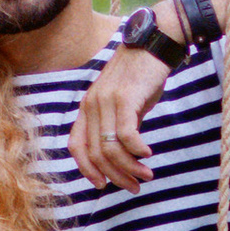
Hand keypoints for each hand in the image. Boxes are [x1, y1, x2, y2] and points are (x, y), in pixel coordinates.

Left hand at [75, 40, 169, 190]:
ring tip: (146, 175)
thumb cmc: (140, 76)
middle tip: (134, 186)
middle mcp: (91, 105)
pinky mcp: (125, 98)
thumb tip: (124, 157)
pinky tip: (147, 154)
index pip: (76, 146)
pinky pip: (126, 134)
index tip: (103, 185)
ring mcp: (106, 101)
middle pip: (95, 153)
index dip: (86, 170)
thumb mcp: (123, 104)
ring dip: (129, 167)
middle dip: (115, 176)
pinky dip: (137, 150)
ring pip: (110, 148)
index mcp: (86, 108)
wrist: (153, 44)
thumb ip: (117, 127)